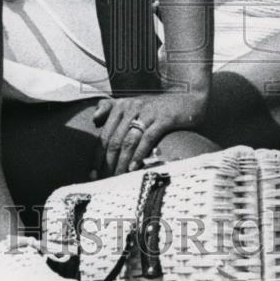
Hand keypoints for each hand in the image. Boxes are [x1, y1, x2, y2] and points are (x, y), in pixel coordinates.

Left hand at [91, 91, 206, 175]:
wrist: (186, 100)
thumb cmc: (157, 107)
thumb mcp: (133, 104)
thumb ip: (111, 107)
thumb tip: (94, 117)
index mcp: (121, 105)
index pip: (105, 134)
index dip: (97, 155)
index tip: (92, 173)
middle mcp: (132, 107)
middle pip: (115, 140)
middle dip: (108, 163)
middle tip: (104, 180)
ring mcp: (148, 112)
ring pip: (129, 141)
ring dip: (122, 162)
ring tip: (118, 178)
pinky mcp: (163, 119)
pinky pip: (147, 139)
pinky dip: (139, 154)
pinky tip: (134, 168)